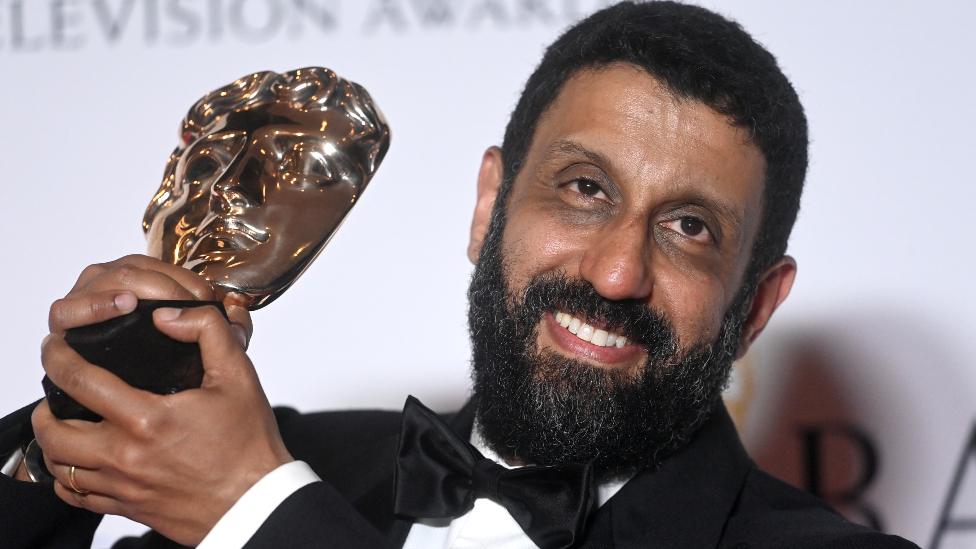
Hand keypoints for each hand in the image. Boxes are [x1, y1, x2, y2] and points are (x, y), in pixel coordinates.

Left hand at [31, 255, 289, 544]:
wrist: (256, 501)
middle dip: (46, 402)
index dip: (60, 358)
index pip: (82, 382)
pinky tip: (81, 458)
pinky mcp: (127, 506)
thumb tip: (168, 315)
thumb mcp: (239, 375)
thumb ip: (207, 331)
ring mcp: (123, 485)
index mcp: (149, 419)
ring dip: (53, 437)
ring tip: (63, 418)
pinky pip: (76, 495)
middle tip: (56, 383)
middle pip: (55, 430)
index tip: (57, 346)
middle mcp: (126, 456)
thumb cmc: (249, 444)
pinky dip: (67, 475)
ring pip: (59, 465)